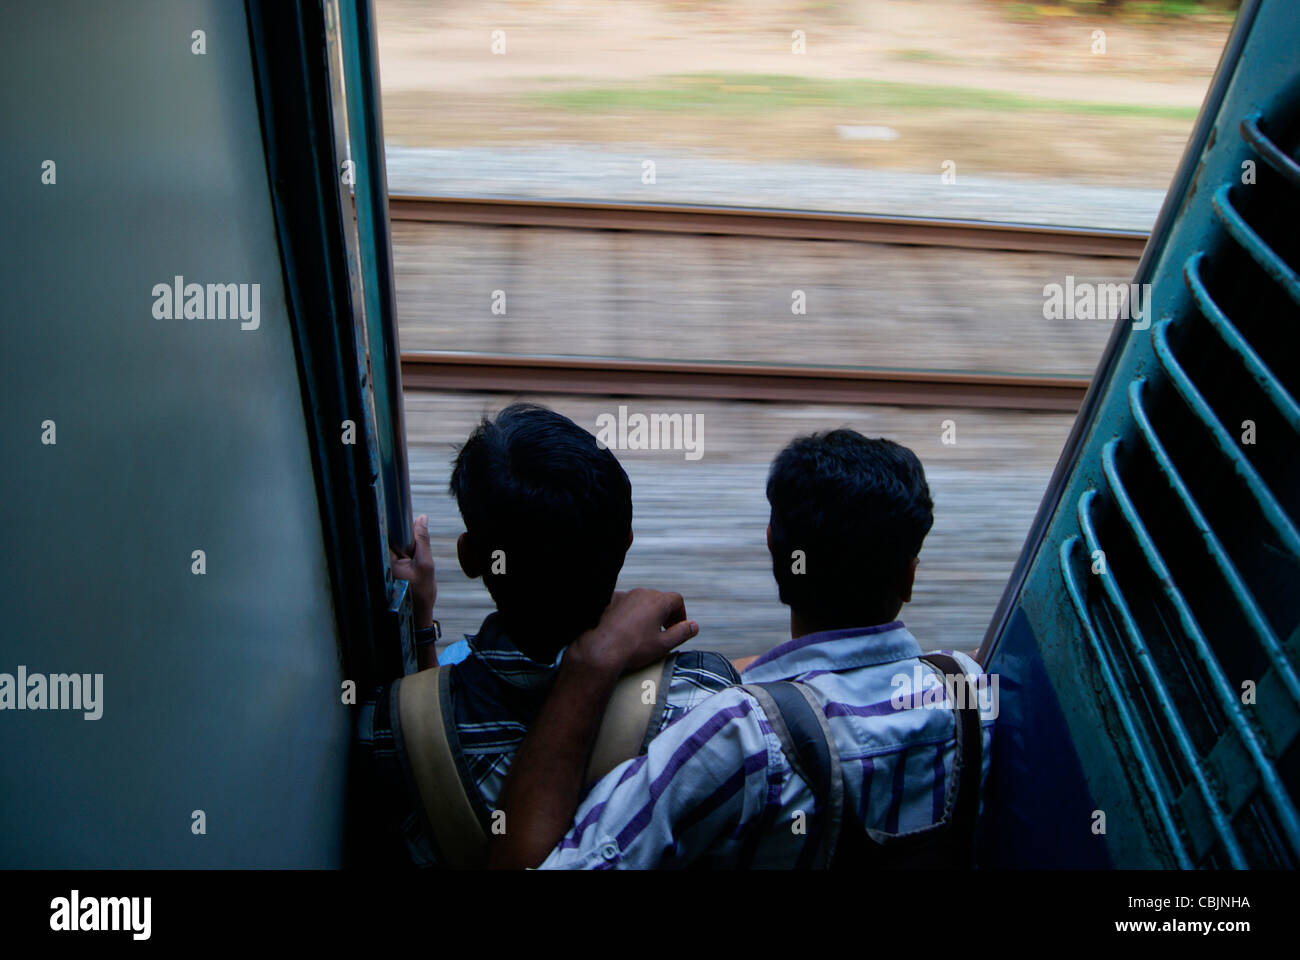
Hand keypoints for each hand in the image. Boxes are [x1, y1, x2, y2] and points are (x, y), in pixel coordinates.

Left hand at [391, 514, 435, 627]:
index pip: (383, 532)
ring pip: (391, 543)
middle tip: (409, 523)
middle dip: (398, 528)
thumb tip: (422, 518)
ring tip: (412, 538)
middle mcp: (382, 561)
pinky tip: (410, 552)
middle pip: (387, 535)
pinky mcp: (390, 568)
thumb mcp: (426, 564)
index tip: (394, 505)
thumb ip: (423, 540)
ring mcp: (385, 565)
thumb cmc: (421, 593)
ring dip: (402, 538)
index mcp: (386, 559)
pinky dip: (403, 547)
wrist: (418, 613)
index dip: (388, 517)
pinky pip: (395, 550)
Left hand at [567, 588, 698, 675]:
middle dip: (665, 614)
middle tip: (663, 632)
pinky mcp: (609, 601)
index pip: (677, 600)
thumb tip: (694, 626)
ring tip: (644, 632)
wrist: (600, 650)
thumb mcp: (663, 645)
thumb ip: (682, 633)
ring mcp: (624, 595)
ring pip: (641, 600)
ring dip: (647, 612)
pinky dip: (629, 612)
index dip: (681, 614)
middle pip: (659, 599)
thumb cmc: (633, 649)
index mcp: (658, 601)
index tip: (677, 628)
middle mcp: (641, 593)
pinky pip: (625, 603)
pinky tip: (625, 628)